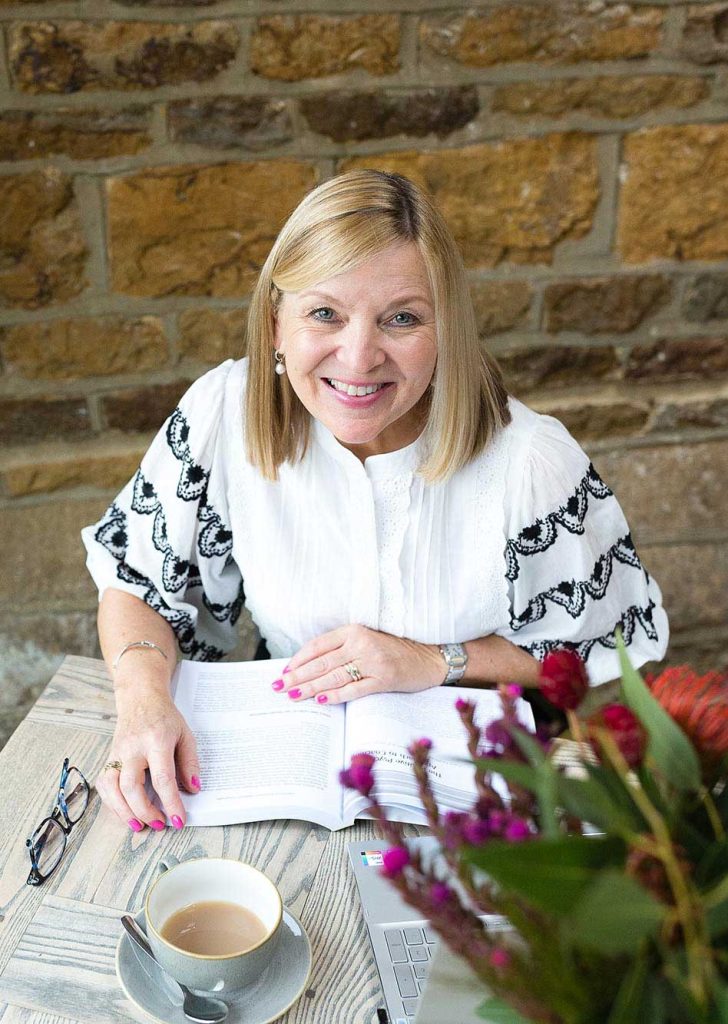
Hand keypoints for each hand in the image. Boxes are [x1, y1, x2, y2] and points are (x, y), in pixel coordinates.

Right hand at [95, 686, 199, 831]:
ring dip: (124, 811)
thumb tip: (192, 789)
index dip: (170, 802)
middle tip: (158, 824)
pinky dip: (112, 802)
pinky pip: (104, 784)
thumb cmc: (165, 718)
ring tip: (139, 825)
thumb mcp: (185, 735)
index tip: (178, 819)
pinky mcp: (109, 757)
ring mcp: (117, 752)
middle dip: (144, 811)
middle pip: (132, 786)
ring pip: (111, 787)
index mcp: (156, 740)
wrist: (140, 699)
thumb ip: (190, 763)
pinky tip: (125, 812)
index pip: (163, 778)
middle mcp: (133, 747)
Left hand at [276, 625, 444, 704]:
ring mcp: (373, 661)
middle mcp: (361, 643)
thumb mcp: (366, 640)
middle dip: (297, 676)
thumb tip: (309, 667)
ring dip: (310, 687)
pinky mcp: (383, 679)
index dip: (298, 659)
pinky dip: (335, 695)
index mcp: (354, 630)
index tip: (284, 672)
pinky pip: (353, 689)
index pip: (318, 645)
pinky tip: (320, 700)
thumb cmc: (394, 650)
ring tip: (292, 695)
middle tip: (279, 687)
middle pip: (321, 662)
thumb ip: (342, 648)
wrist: (429, 658)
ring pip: (333, 675)